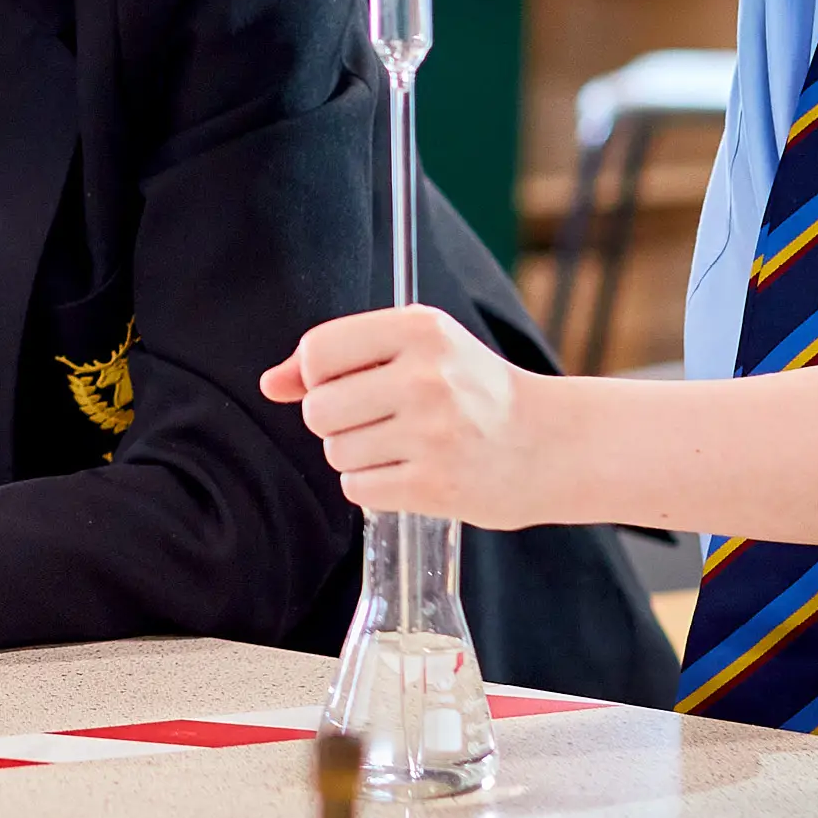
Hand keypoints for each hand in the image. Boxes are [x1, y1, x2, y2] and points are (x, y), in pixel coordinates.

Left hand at [259, 304, 557, 528]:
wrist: (547, 444)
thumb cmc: (472, 390)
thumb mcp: (419, 349)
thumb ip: (340, 358)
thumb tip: (270, 384)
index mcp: (421, 329)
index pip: (319, 350)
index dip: (316, 374)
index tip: (343, 382)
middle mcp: (426, 377)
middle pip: (318, 409)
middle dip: (336, 420)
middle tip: (379, 418)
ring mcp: (433, 433)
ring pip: (336, 451)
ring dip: (357, 454)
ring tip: (401, 445)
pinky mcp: (436, 485)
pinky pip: (358, 488)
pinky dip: (373, 486)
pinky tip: (409, 472)